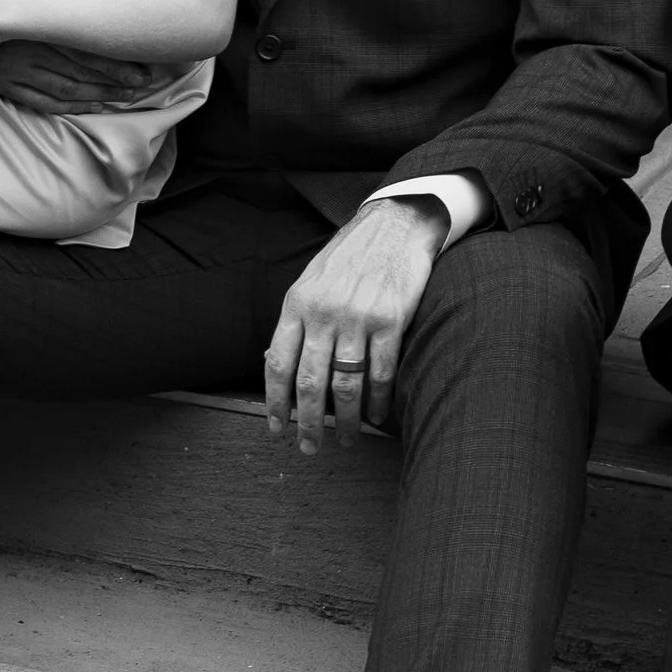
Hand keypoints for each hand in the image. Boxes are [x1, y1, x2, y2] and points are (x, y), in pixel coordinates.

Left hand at [265, 198, 445, 455]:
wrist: (395, 224)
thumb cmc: (350, 257)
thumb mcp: (310, 280)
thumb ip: (297, 321)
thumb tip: (278, 367)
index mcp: (297, 303)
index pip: (278, 364)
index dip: (276, 403)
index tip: (277, 428)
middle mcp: (324, 313)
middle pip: (310, 382)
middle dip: (308, 424)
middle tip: (310, 447)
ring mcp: (358, 317)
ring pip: (346, 384)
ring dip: (344, 421)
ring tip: (344, 440)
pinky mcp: (391, 320)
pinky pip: (381, 373)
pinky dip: (378, 402)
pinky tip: (375, 416)